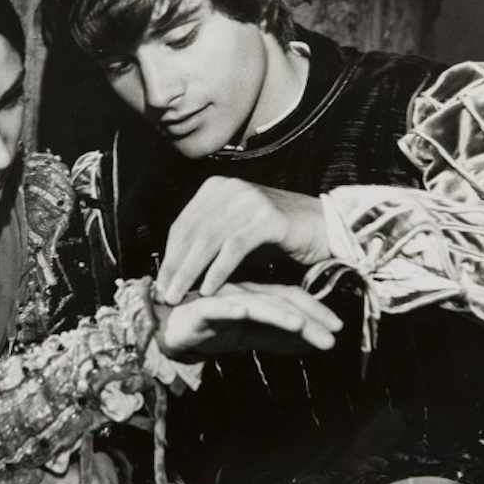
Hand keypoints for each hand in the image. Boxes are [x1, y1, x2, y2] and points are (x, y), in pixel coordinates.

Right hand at [156, 283, 341, 357]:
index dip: (316, 310)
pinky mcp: (199, 308)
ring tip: (299, 325)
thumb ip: (278, 338)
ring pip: (255, 303)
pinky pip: (217, 307)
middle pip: (279, 300)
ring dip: (278, 313)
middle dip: (308, 318)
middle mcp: (242, 292)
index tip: (338, 327)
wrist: (166, 328)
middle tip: (331, 335)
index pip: (290, 297)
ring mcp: (222, 298)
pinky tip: (243, 312)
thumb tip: (312, 344)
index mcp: (255, 295)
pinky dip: (231, 308)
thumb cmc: (209, 329)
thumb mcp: (251, 336)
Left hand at [157, 178, 330, 304]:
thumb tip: (174, 270)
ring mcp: (249, 200)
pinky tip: (208, 290)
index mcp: (215, 188)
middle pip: (191, 233)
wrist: (324, 228)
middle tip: (163, 294)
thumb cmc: (276, 237)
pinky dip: (218, 271)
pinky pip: (234, 248)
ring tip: (178, 296)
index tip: (158, 283)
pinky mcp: (267, 218)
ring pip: (207, 241)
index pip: (182, 225)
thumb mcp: (234, 235)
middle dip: (174, 267)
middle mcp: (229, 188)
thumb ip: (207, 244)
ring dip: (189, 272)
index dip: (168, 256)